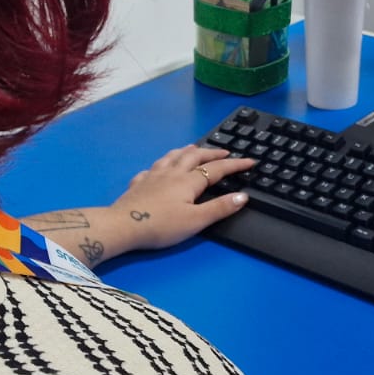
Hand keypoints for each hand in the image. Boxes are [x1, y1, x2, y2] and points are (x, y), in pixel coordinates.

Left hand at [109, 145, 256, 250]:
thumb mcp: (196, 221)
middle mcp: (171, 173)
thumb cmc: (161, 225)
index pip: (216, 169)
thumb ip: (220, 208)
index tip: (250, 161)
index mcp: (188, 181)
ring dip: (186, 151)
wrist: (123, 226)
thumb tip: (243, 195)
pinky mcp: (138, 183)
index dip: (235, 164)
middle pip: (194, 156)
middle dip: (211, 152)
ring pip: (172, 156)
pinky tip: (159, 168)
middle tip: (224, 151)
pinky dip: (161, 164)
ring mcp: (153, 176)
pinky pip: (152, 168)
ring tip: (193, 148)